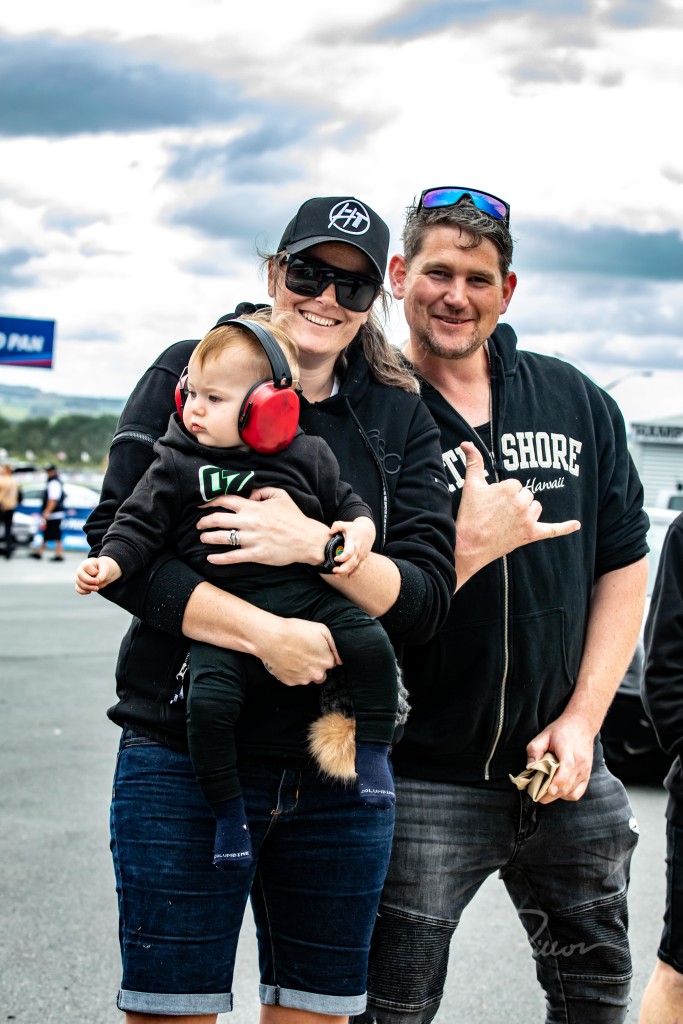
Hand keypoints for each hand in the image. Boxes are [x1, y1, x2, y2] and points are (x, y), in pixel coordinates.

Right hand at [75, 556, 121, 593]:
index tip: (98, 573)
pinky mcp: (80, 584)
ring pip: (79, 583)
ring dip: (88, 588)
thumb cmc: (104, 568)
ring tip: (97, 588)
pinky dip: (83, 592)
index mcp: (87, 563)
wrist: (104, 573)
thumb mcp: (106, 569)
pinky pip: (78, 589)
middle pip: (80, 575)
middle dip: (89, 581)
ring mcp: (79, 577)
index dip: (92, 572)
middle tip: (97, 583)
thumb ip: (102, 575)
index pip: (86, 567)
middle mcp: (81, 569)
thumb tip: (97, 583)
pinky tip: (90, 591)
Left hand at [196, 487, 327, 567]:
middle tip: (198, 524)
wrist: (306, 539)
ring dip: (208, 538)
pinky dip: (218, 558)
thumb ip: (262, 491)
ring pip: (221, 538)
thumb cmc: (293, 517)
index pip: (225, 500)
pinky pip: (232, 557)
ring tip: (203, 538)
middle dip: (204, 522)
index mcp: (253, 507)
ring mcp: (251, 539)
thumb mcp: (280, 495)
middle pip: (218, 519)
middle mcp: (249, 522)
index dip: (209, 502)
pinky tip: (210, 558)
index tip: (201, 505)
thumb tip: (248, 494)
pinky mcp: (255, 554)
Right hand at [257, 616, 340, 685]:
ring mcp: (303, 680)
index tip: (314, 648)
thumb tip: (340, 659)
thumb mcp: (322, 629)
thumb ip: (334, 646)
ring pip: (308, 677)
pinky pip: (295, 679)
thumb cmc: (296, 630)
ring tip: (294, 655)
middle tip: (304, 652)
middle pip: (320, 672)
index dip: (322, 654)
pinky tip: (287, 660)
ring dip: (304, 670)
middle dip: (315, 665)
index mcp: (326, 662)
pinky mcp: (289, 682)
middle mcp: (316, 674)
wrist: (271, 637)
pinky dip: (292, 672)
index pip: (331, 662)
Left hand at [329, 516, 374, 575]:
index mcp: (353, 541)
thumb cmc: (354, 528)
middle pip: (352, 562)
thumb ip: (336, 526)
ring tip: (337, 575)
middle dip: (343, 568)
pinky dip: (356, 572)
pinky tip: (349, 577)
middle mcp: (358, 549)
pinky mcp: (364, 557)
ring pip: (355, 565)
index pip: (349, 552)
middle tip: (334, 570)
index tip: (335, 559)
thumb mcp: (345, 524)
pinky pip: (361, 566)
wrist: (369, 530)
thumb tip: (329, 532)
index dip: (342, 557)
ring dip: (346, 571)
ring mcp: (361, 554)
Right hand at [455, 442, 580, 587]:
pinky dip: (565, 527)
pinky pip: (552, 529)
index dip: (502, 494)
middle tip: (497, 514)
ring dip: (526, 511)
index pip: (515, 485)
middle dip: (514, 502)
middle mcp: (521, 502)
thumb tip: (466, 443)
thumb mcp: (471, 485)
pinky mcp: (530, 534)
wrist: (469, 545)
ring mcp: (527, 519)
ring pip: (536, 507)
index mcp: (509, 488)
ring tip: (508, 520)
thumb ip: (474, 461)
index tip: (491, 504)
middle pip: (527, 495)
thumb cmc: (469, 515)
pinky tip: (577, 524)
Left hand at [525, 711, 594, 802]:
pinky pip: (578, 792)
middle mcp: (580, 764)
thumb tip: (529, 768)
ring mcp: (585, 771)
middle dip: (550, 795)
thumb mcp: (544, 735)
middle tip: (536, 795)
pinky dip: (567, 795)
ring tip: (546, 792)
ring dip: (558, 796)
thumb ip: (534, 750)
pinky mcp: (587, 775)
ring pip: (572, 792)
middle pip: (566, 787)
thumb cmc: (561, 730)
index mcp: (569, 753)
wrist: (582, 725)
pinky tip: (558, 790)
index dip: (554, 785)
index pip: (565, 773)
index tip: (541, 793)